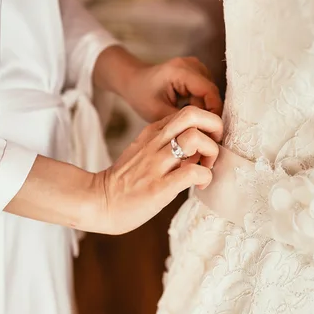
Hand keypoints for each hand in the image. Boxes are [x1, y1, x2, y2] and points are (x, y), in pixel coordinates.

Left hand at [93, 46, 222, 121]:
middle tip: (200, 132)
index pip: (210, 92)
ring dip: (203, 110)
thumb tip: (204, 134)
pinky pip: (205, 92)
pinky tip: (187, 113)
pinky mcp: (197, 72)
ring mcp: (196, 66)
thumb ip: (183, 122)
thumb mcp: (159, 114)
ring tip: (189, 123)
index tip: (212, 132)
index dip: (214, 113)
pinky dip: (200, 104)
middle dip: (208, 114)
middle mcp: (192, 64)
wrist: (133, 81)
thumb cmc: (141, 96)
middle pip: (212, 93)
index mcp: (181, 71)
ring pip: (210, 94)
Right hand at [93, 106, 222, 233]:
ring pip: (195, 139)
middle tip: (214, 148)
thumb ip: (167, 143)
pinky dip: (205, 177)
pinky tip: (200, 185)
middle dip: (214, 127)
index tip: (208, 142)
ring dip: (211, 152)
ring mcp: (157, 164)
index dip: (206, 124)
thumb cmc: (125, 181)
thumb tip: (197, 149)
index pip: (188, 112)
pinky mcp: (159, 187)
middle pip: (193, 114)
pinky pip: (192, 172)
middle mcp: (156, 142)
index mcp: (153, 132)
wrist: (99, 201)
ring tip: (206, 167)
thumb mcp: (144, 151)